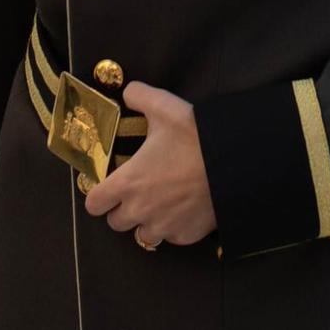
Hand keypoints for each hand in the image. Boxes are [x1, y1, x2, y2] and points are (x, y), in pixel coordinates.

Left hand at [83, 82, 216, 248]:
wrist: (234, 163)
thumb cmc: (194, 136)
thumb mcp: (164, 107)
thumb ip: (140, 96)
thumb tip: (129, 91)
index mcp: (128, 182)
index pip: (94, 204)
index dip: (99, 195)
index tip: (109, 187)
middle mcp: (140, 210)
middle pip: (116, 223)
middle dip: (123, 209)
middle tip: (139, 192)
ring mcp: (164, 226)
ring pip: (143, 235)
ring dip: (147, 222)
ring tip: (161, 204)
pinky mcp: (186, 235)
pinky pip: (171, 238)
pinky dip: (174, 227)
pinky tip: (184, 209)